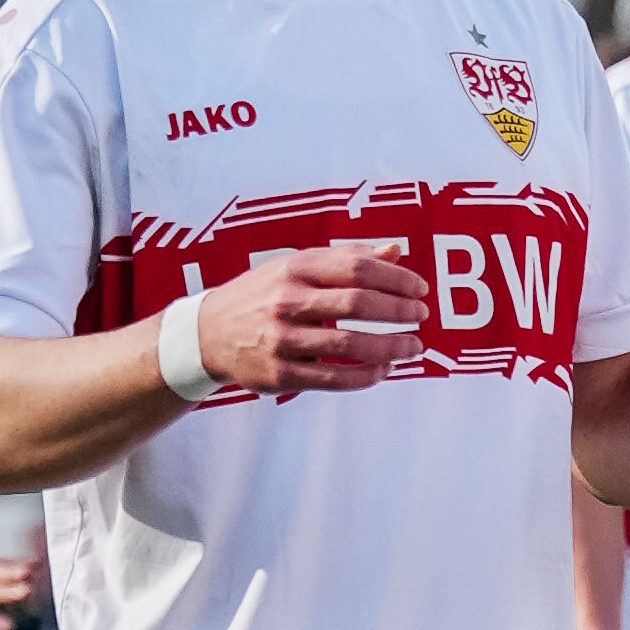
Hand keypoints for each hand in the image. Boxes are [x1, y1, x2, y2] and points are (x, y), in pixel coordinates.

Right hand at [190, 248, 430, 394]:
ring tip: (413, 347)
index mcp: (294, 268)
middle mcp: (286, 300)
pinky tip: (384, 369)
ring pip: (349, 345)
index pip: (356, 267)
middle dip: (398, 311)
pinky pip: (333, 378)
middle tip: (421, 317)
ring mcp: (281, 339)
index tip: (419, 289)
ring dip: (390, 347)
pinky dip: (365, 376)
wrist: (208, 333)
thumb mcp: (296, 266)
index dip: (395, 278)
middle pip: (357, 304)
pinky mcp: (279, 374)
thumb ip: (346, 258)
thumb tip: (396, 251)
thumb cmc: (263, 294)